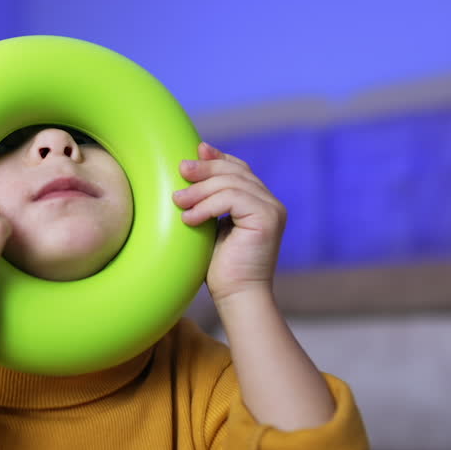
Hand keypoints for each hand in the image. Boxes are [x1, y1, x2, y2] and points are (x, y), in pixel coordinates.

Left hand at [173, 142, 285, 302]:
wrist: (236, 297)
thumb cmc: (219, 269)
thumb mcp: (210, 227)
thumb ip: (209, 203)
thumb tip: (190, 176)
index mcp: (260, 203)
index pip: (240, 170)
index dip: (217, 157)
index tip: (194, 152)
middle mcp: (270, 203)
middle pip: (235, 172)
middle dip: (205, 169)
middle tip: (180, 172)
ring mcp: (272, 210)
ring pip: (231, 183)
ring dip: (200, 190)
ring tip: (178, 202)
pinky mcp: (268, 219)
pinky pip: (232, 198)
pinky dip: (207, 206)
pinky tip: (189, 219)